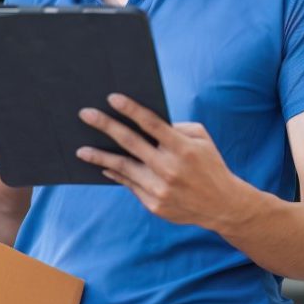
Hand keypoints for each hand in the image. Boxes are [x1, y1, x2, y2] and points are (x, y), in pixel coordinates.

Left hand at [75, 92, 247, 231]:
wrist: (223, 206)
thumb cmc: (209, 165)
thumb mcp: (201, 140)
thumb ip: (176, 128)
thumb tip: (142, 121)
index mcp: (183, 148)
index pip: (152, 124)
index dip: (131, 109)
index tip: (111, 97)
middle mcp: (170, 168)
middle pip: (130, 143)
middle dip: (105, 126)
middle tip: (85, 114)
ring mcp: (160, 188)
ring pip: (122, 167)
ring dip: (99, 156)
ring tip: (81, 150)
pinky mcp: (154, 204)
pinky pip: (129, 184)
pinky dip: (115, 173)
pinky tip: (102, 165)